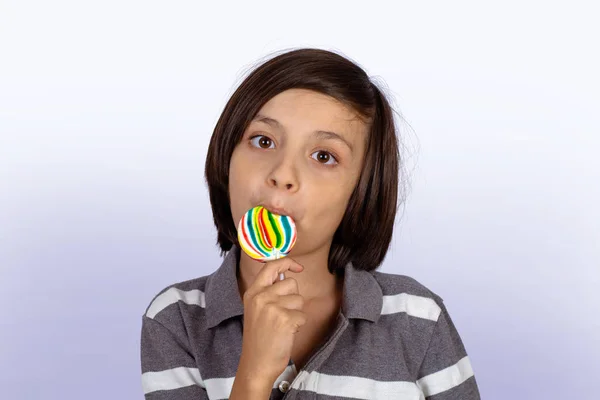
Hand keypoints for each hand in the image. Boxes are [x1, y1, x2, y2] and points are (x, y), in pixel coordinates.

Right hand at [236, 257, 305, 384]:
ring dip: (296, 312)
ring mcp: (272, 307)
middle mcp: (261, 297)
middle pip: (291, 283)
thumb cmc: (259, 338)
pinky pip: (303, 315)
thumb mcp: (256, 309)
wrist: (256, 364)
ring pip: (299, 299)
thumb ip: (268, 291)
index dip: (287, 263)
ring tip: (283, 325)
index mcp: (253, 292)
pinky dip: (299, 325)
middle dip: (293, 298)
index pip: (271, 267)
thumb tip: (287, 276)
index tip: (298, 267)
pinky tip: (286, 333)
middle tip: (282, 315)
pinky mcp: (285, 319)